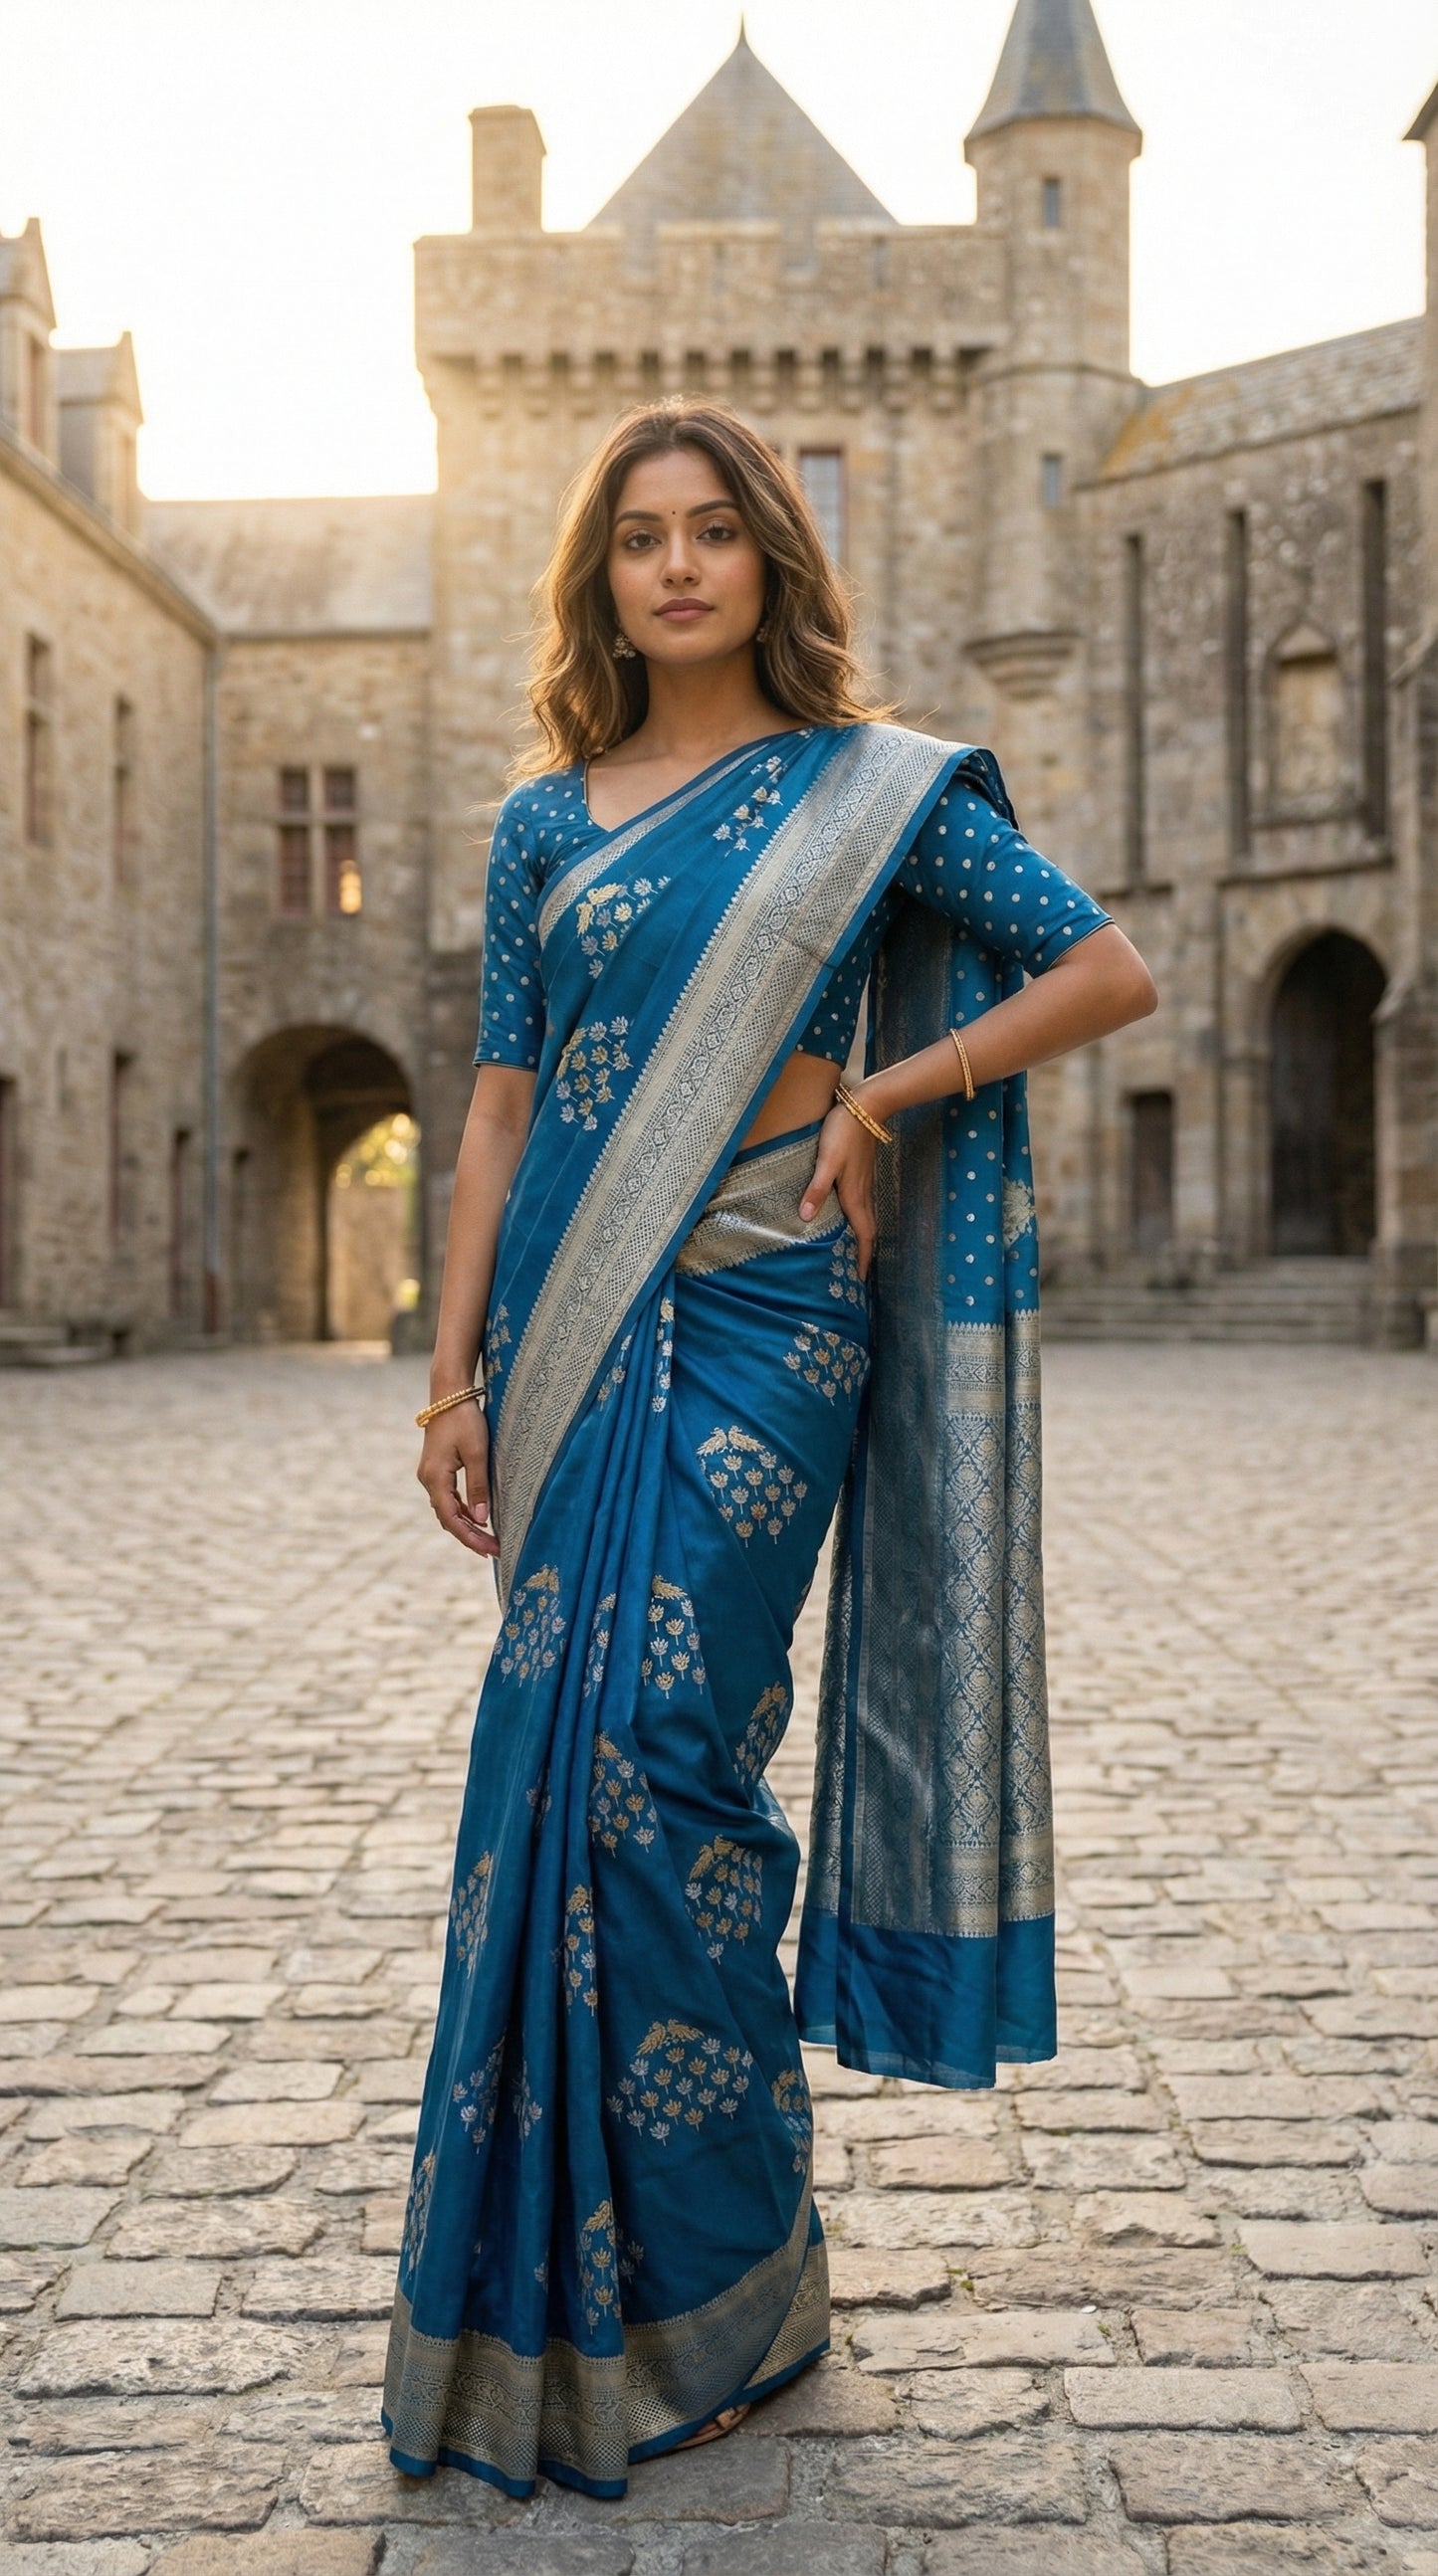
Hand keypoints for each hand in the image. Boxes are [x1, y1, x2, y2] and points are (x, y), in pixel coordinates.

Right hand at [417, 1402, 497, 1558]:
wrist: (448, 1394)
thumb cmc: (464, 1420)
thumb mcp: (477, 1453)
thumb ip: (478, 1487)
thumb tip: (482, 1520)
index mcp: (435, 1478)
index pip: (451, 1519)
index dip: (470, 1538)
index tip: (490, 1550)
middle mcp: (427, 1479)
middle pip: (447, 1518)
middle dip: (470, 1536)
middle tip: (495, 1550)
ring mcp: (430, 1474)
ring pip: (447, 1509)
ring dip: (466, 1525)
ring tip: (489, 1539)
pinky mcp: (436, 1469)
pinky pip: (447, 1497)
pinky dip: (461, 1510)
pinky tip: (477, 1517)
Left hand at [800, 1104, 876, 1277]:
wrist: (867, 1106)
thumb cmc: (844, 1132)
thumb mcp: (827, 1161)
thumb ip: (817, 1189)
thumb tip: (806, 1218)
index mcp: (855, 1195)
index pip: (864, 1234)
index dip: (864, 1257)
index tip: (862, 1278)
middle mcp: (863, 1192)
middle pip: (868, 1229)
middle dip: (865, 1251)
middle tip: (858, 1271)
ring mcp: (864, 1182)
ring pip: (866, 1217)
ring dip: (862, 1236)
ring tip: (853, 1250)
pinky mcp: (861, 1172)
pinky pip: (863, 1203)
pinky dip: (859, 1218)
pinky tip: (848, 1216)